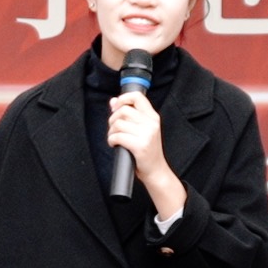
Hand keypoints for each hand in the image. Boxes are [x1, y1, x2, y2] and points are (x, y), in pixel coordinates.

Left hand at [108, 89, 185, 225]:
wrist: (156, 171)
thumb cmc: (147, 151)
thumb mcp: (142, 129)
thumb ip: (129, 114)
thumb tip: (113, 101)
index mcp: (153, 117)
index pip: (137, 96)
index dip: (123, 98)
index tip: (116, 107)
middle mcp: (152, 123)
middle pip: (123, 110)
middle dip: (113, 119)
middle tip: (114, 129)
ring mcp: (147, 134)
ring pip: (118, 123)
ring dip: (111, 131)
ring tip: (114, 138)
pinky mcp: (140, 146)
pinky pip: (117, 136)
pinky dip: (111, 140)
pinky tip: (115, 144)